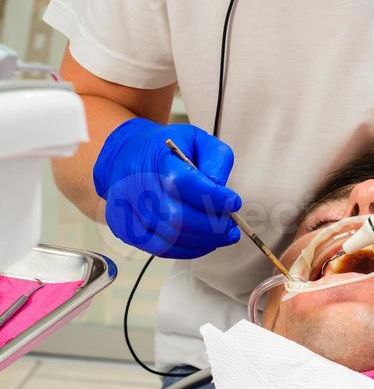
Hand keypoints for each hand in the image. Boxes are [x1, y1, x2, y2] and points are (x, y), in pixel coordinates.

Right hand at [93, 118, 241, 257]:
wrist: (126, 156)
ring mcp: (128, 210)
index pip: (183, 181)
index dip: (212, 197)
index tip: (233, 202)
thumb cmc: (164, 150)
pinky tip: (203, 242)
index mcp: (156, 159)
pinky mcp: (125, 229)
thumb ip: (215, 159)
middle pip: (175, 216)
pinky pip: (159, 249)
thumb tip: (220, 189)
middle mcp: (137, 186)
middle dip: (211, 227)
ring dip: (202, 241)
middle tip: (231, 227)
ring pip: (168, 237)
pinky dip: (186, 250)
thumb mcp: (196, 138)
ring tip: (222, 236)